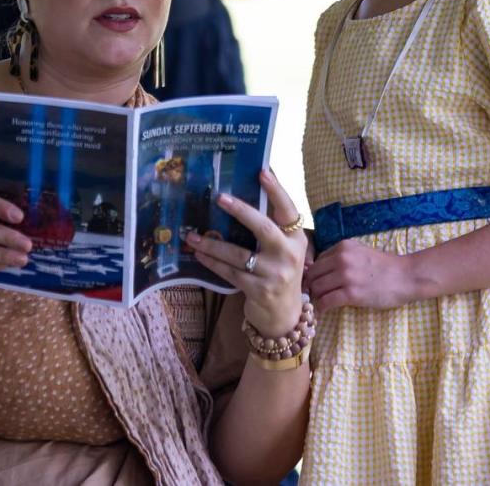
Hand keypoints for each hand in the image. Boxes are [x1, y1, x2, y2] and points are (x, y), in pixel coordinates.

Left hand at [186, 170, 306, 337]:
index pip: (288, 209)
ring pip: (239, 254)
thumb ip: (270, 228)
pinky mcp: (260, 290)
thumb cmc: (279, 273)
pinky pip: (231, 272)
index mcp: (296, 238)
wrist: (284, 317)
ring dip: (213, 244)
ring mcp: (275, 274)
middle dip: (240, 210)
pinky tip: (200, 256)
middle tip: (219, 198)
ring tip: (193, 236)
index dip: (276, 190)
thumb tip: (242, 194)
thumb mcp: (283, 250)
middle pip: (263, 227)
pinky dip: (213, 263)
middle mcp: (289, 254)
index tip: (262, 171)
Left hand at [307, 238, 413, 312]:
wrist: (405, 277)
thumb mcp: (360, 252)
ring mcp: (346, 276)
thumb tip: (319, 270)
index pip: (317, 261)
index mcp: (343, 247)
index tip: (314, 283)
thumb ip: (341, 257)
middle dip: (311, 286)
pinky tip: (323, 311)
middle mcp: (341, 258)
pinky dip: (321, 307)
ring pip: (317, 288)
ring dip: (316, 297)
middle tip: (313, 296)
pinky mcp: (351, 293)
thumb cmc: (384, 266)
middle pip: (313, 274)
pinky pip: (326, 301)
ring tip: (320, 303)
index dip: (315, 274)